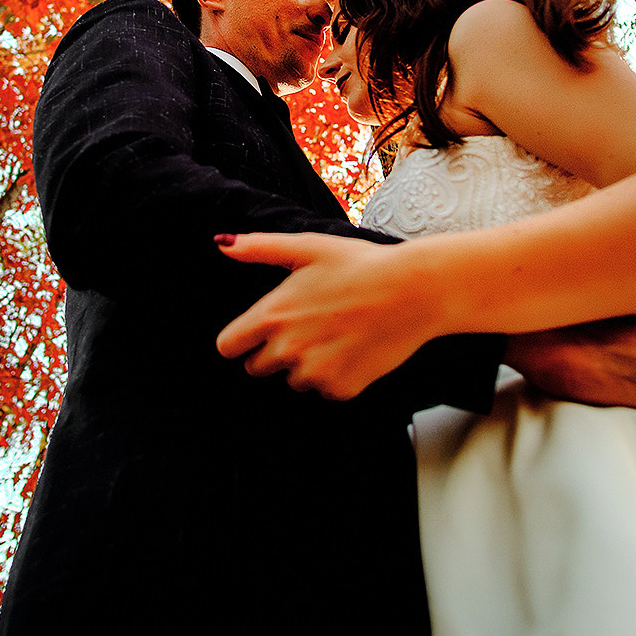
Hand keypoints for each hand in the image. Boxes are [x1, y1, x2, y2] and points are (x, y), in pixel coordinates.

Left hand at [215, 232, 440, 399]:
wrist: (413, 290)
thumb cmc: (360, 263)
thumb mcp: (307, 247)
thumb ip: (260, 248)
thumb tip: (222, 244)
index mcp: (272, 315)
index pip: (228, 347)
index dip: (242, 339)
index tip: (260, 332)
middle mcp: (287, 349)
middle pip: (257, 368)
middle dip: (275, 352)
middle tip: (309, 327)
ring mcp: (314, 373)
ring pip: (294, 380)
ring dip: (307, 365)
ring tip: (337, 334)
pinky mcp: (341, 389)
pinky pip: (325, 391)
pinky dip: (336, 376)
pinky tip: (354, 349)